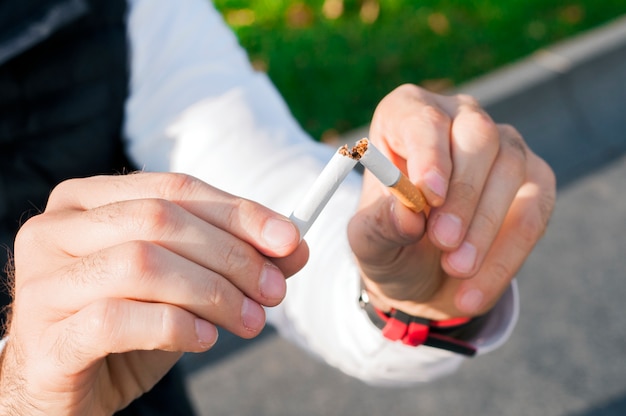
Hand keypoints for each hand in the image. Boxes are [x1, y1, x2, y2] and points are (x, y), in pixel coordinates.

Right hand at [0, 173, 306, 414]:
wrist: (66, 390)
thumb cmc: (126, 328)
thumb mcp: (185, 286)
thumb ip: (234, 259)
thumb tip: (296, 246)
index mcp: (86, 201)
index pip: (174, 187)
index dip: (238, 211)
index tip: (290, 239)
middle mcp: (55, 231)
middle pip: (160, 220)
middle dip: (231, 256)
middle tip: (275, 292)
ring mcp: (41, 283)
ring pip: (142, 264)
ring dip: (212, 294)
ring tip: (250, 321)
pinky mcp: (44, 338)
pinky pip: (117, 319)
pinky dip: (175, 326)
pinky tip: (205, 340)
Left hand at [348, 84, 555, 319]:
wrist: (421, 277)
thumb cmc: (390, 243)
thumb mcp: (370, 242)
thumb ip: (381, 224)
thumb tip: (408, 214)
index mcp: (406, 117)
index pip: (422, 118)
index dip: (428, 154)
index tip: (429, 195)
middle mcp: (458, 120)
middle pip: (476, 134)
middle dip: (463, 192)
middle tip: (443, 242)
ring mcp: (503, 146)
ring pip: (510, 167)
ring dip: (485, 225)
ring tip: (455, 270)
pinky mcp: (536, 181)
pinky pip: (535, 209)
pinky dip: (507, 254)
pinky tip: (475, 290)